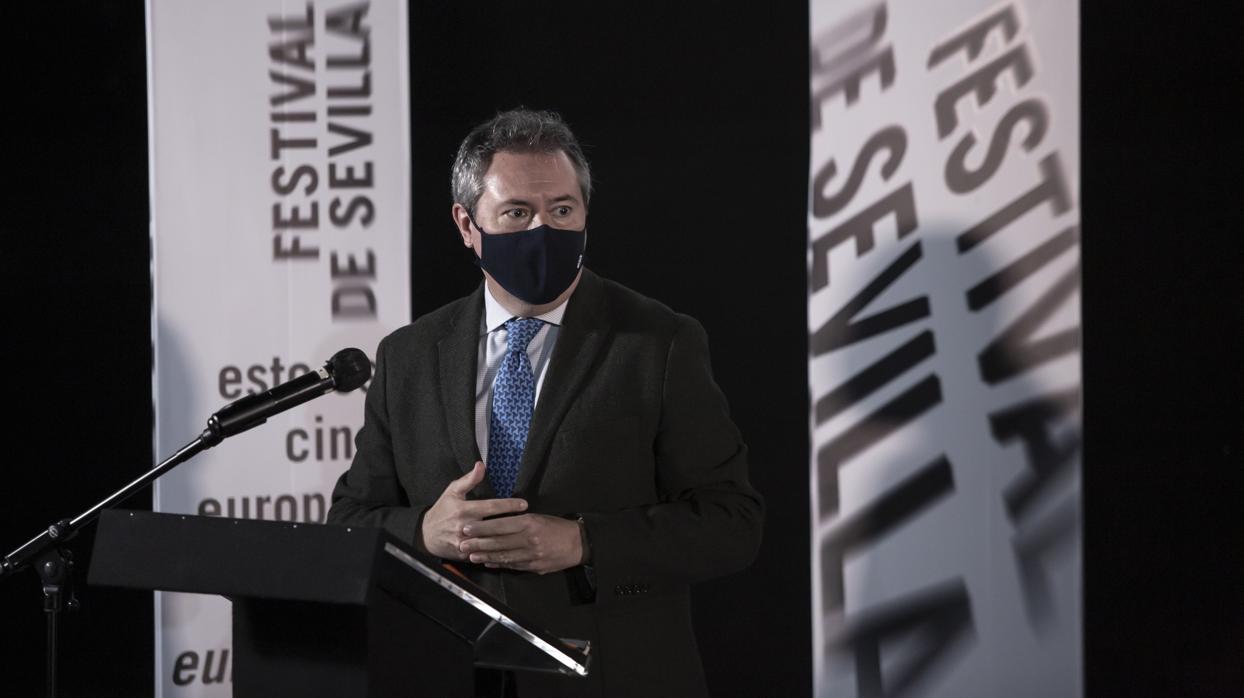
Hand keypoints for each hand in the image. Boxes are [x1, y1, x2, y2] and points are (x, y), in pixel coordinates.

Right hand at [421, 462, 527, 559]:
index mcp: (464, 509)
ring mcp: (465, 542)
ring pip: (491, 542)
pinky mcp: (465, 555)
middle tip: (531, 521)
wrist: (425, 535)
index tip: (524, 504)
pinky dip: (498, 552)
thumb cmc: (442, 510)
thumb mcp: (453, 491)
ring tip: (525, 535)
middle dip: (514, 523)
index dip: (509, 505)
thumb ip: (469, 479)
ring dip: (508, 539)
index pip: (491, 506)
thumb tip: (481, 465)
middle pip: (495, 525)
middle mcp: (465, 526)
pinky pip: (484, 554)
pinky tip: (512, 549)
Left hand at [458, 513, 583, 574]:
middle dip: (478, 544)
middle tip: (462, 543)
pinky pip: (513, 565)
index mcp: (529, 523)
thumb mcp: (538, 517)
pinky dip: (499, 564)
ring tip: (471, 556)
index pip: (500, 525)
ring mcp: (531, 555)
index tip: (467, 528)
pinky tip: (489, 564)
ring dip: (485, 556)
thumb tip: (498, 523)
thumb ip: (519, 521)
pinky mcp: (534, 566)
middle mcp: (529, 539)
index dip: (482, 528)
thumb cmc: (557, 527)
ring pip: (503, 556)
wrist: (578, 543)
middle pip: (498, 542)